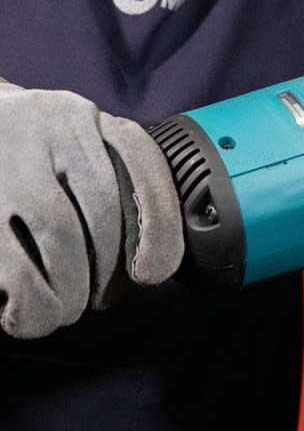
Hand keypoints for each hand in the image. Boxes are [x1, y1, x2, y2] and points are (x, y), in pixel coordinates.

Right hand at [0, 83, 183, 338]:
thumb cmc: (12, 165)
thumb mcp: (57, 151)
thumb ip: (100, 180)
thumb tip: (145, 259)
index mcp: (76, 117)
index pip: (140, 159)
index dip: (161, 222)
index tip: (152, 272)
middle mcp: (41, 127)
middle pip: (103, 208)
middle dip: (110, 269)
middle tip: (101, 298)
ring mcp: (3, 165)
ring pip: (61, 236)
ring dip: (72, 289)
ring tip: (65, 309)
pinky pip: (15, 268)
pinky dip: (33, 302)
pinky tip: (28, 313)